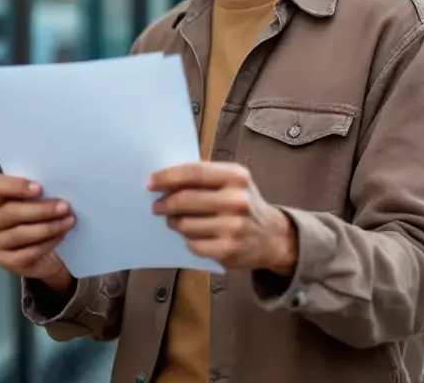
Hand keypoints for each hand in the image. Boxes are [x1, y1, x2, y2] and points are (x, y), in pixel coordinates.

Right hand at [0, 174, 74, 290]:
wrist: (45, 251)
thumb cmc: (39, 217)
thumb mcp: (38, 199)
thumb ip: (39, 192)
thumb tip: (56, 186)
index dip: (16, 186)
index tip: (40, 188)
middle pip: (11, 211)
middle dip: (41, 209)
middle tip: (65, 207)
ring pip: (20, 233)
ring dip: (48, 226)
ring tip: (69, 221)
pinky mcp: (4, 260)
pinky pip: (27, 252)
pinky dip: (47, 243)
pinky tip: (61, 235)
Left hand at [149, 162, 296, 273]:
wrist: (272, 237)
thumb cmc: (244, 204)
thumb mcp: (233, 182)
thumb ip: (205, 177)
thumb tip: (165, 179)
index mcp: (236, 177)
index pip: (194, 172)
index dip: (168, 177)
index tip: (151, 182)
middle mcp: (237, 200)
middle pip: (186, 199)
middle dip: (164, 203)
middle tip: (156, 206)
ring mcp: (233, 227)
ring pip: (185, 224)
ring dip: (175, 223)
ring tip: (175, 221)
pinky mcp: (228, 250)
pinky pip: (193, 245)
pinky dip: (188, 240)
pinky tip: (194, 236)